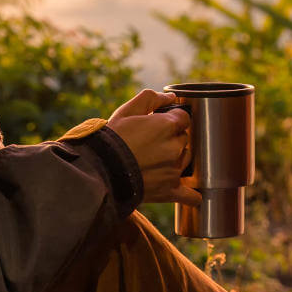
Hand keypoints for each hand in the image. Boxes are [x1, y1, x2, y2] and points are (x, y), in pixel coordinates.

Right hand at [106, 90, 199, 205]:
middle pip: (184, 139)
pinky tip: (190, 192)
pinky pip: (190, 195)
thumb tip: (169, 96)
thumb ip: (151, 99)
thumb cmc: (112, 138)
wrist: (100, 169)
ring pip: (186, 161)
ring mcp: (174, 170)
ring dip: (176, 160)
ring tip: (155, 161)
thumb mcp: (127, 111)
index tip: (160, 124)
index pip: (184, 118)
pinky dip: (191, 194)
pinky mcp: (169, 190)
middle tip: (152, 143)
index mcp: (167, 126)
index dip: (172, 119)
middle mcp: (175, 148)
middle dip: (172, 139)